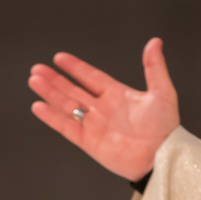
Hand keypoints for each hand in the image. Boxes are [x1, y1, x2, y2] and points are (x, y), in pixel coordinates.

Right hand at [29, 38, 179, 181]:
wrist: (162, 156)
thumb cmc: (165, 128)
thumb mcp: (162, 93)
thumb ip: (155, 67)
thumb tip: (154, 42)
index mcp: (117, 95)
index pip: (91, 77)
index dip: (75, 67)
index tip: (59, 58)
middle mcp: (103, 109)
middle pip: (73, 90)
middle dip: (55, 80)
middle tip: (37, 69)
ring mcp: (95, 125)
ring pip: (66, 106)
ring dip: (50, 94)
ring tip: (34, 81)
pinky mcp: (90, 142)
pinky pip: (67, 127)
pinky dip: (52, 117)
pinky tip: (39, 106)